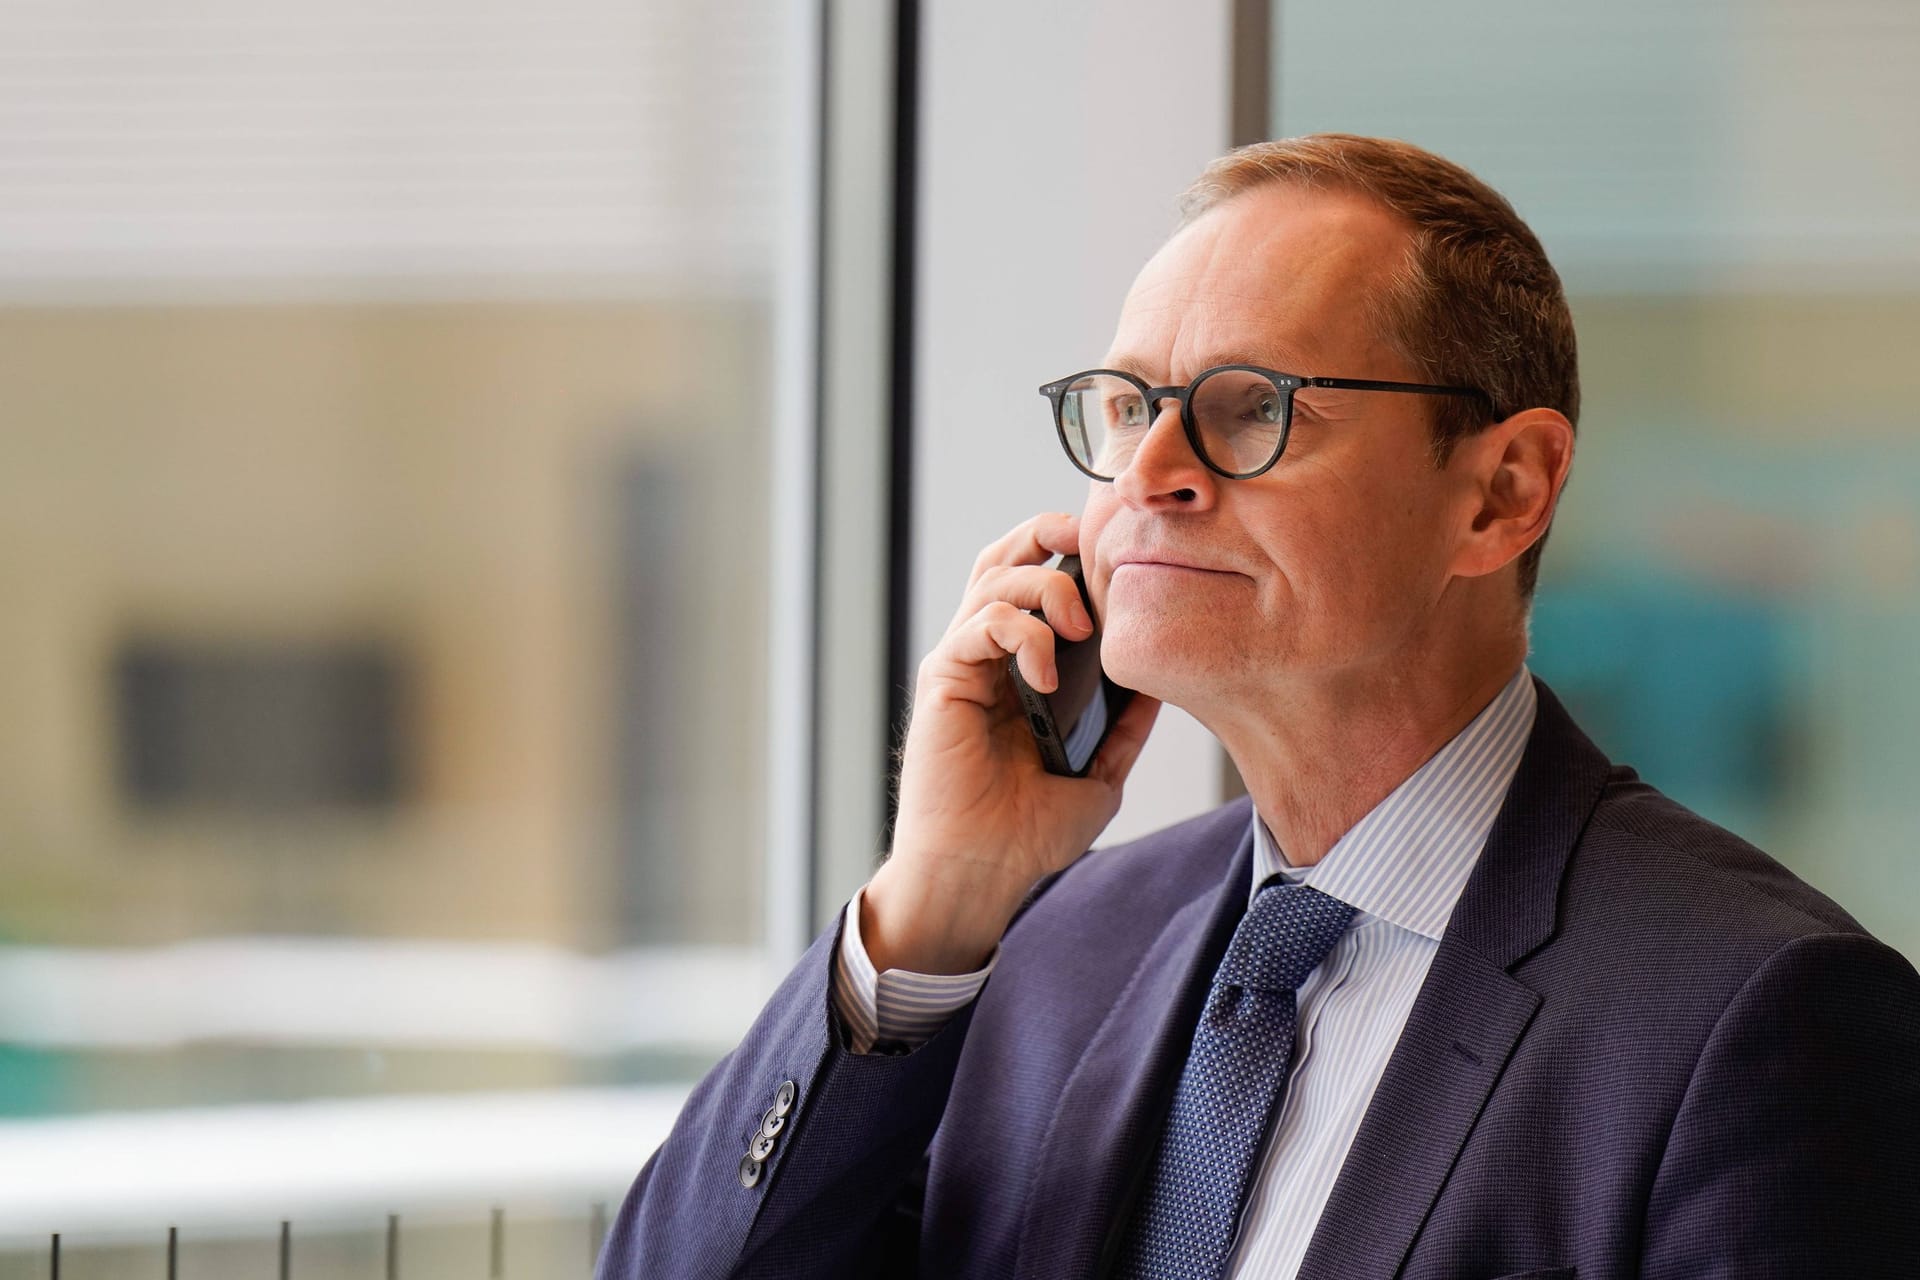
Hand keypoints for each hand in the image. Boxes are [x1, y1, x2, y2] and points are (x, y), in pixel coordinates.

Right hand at [864, 512, 1160, 974]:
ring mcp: (963, 662)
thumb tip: (1161, 687)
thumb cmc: (1026, 833)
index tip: (1122, 561)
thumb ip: (1125, 729)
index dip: (1073, 554)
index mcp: (1020, 666)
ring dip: (1047, 588)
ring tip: (1080, 629)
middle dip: (1049, 534)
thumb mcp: (1100, 774)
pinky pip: (981, 625)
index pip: (1038, 578)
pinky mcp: (944, 679)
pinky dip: (1022, 634)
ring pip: (995, 578)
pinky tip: (1046, 676)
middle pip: (1006, 556)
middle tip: (1094, 546)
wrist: (982, 873)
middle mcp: (987, 654)